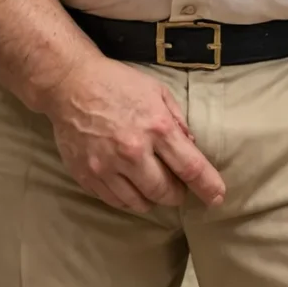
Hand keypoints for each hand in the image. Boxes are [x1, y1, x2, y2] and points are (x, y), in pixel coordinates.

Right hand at [48, 55, 225, 213]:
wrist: (71, 83)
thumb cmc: (117, 83)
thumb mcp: (156, 90)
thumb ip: (176, 119)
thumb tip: (191, 145)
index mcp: (156, 126)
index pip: (190, 167)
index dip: (207, 186)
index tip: (217, 196)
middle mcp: (133, 151)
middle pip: (165, 192)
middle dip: (177, 194)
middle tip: (177, 186)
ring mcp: (108, 166)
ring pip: (140, 203)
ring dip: (152, 198)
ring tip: (151, 183)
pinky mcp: (88, 175)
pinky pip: (115, 201)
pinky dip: (128, 198)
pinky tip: (130, 183)